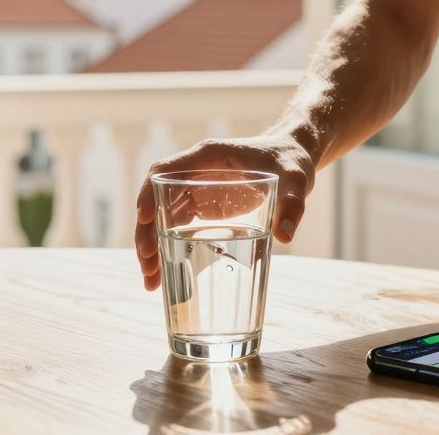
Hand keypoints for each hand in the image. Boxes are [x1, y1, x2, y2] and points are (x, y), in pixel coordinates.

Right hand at [134, 133, 316, 290]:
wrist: (292, 160)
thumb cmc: (291, 162)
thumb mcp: (296, 180)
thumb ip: (292, 205)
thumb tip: (284, 235)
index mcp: (208, 157)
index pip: (166, 171)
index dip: (149, 193)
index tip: (142, 218)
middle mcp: (196, 172)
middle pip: (157, 200)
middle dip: (147, 233)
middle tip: (148, 267)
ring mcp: (196, 189)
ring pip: (162, 217)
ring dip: (153, 246)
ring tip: (151, 282)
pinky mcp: (203, 206)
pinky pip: (176, 226)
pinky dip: (168, 248)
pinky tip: (165, 273)